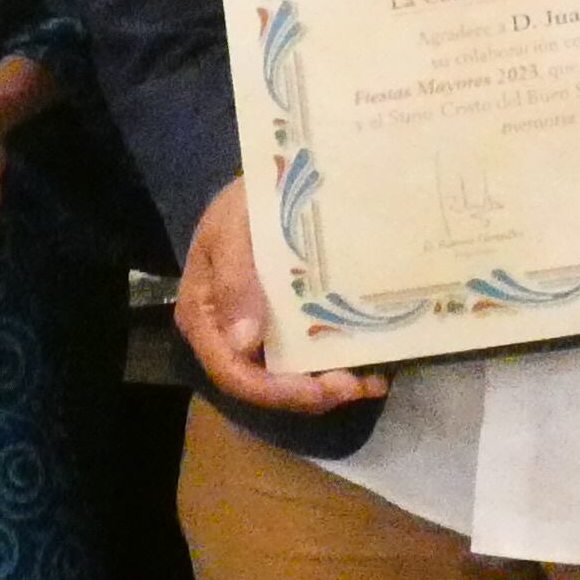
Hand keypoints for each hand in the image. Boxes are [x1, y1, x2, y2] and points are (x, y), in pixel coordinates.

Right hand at [175, 178, 383, 412]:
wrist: (271, 184)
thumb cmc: (245, 203)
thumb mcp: (233, 227)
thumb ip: (233, 279)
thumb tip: (242, 342)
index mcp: (204, 317)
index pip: (231, 371)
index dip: (274, 391)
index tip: (318, 390)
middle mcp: (229, 335)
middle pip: (265, 384)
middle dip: (312, 395)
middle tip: (357, 386)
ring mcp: (261, 333)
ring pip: (293, 377)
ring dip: (333, 386)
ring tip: (372, 381)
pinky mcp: (288, 326)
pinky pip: (311, 356)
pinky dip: (343, 365)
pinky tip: (376, 364)